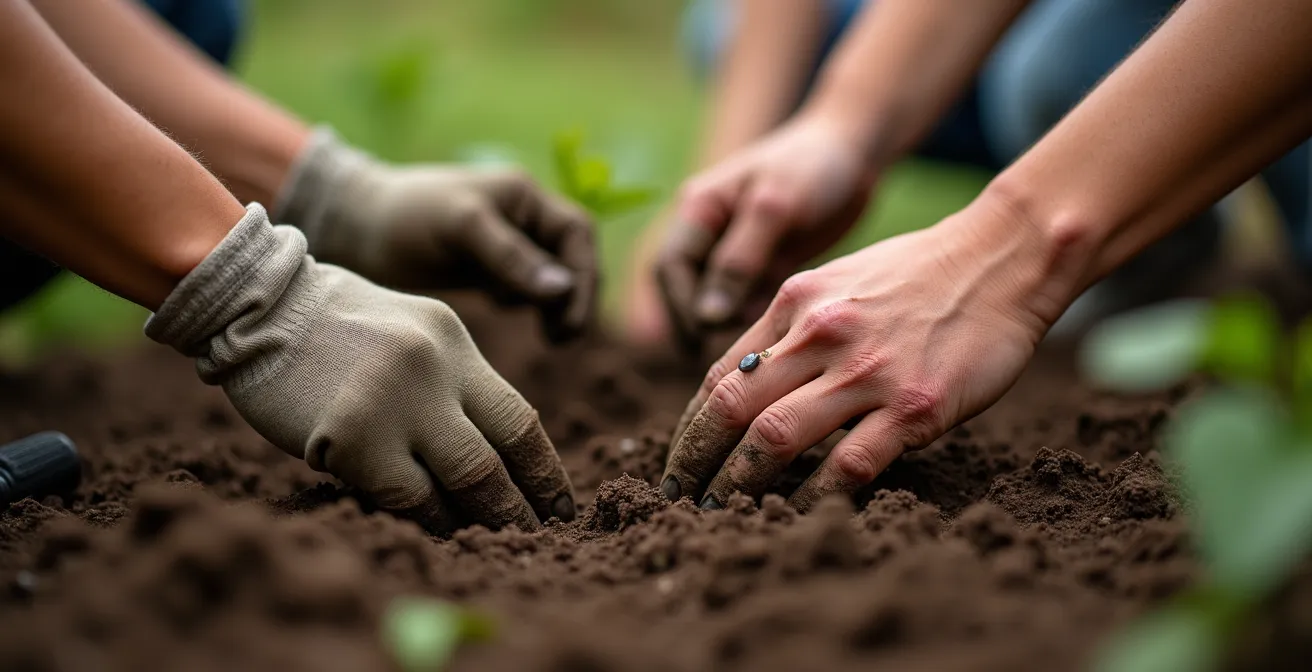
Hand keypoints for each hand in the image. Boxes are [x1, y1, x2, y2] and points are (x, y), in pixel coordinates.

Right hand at [148, 205, 575, 531]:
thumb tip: (493, 456)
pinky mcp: (353, 435)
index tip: (561, 504)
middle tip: (540, 537)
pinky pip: (409, 497)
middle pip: (503, 455)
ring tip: (499, 543)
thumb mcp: (409, 334)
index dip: (546, 471)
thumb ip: (450, 383)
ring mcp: (395, 401)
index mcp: (454, 343)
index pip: (521, 418)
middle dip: (525, 506)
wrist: (254, 306)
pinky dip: (431, 521)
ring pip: (468, 479)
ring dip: (487, 520)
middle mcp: (435, 369)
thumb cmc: (331, 330)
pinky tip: (441, 534)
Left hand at [275, 130, 596, 342]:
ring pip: (552, 279)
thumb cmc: (404, 218)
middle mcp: (522, 217)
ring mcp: (507, 244)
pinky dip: (528, 305)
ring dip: (556, 307)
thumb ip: (511, 257)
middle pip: (571, 259)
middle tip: (561, 338)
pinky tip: (505, 310)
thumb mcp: (461, 229)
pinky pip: (525, 290)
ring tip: (548, 338)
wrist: (353, 228)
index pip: (577, 233)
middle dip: (574, 298)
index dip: (584, 275)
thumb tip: (563, 289)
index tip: (570, 316)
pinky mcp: (488, 268)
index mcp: (523, 196)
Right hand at [656, 115, 876, 345]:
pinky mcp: (765, 267)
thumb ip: (739, 260)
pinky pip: (748, 304)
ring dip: (730, 327)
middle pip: (686, 291)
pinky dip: (756, 322)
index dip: (681, 306)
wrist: (856, 152)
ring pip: (717, 304)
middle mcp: (709, 233)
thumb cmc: (812, 166)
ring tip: (759, 346)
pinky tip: (780, 332)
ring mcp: (736, 252)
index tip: (705, 336)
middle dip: (701, 324)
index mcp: (698, 209)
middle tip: (729, 356)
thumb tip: (706, 316)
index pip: (670, 268)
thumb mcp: (774, 207)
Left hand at [659, 198, 1064, 511]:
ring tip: (722, 512)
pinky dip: (815, 496)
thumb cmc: (919, 274)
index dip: (690, 426)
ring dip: (739, 484)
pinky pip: (848, 465)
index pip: (720, 375)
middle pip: (731, 408)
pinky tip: (799, 515)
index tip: (681, 460)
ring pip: (774, 438)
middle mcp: (819, 335)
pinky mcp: (912, 407)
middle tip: (680, 498)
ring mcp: (866, 372)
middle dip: (695, 461)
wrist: (1002, 258)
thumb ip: (790, 327)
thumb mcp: (836, 281)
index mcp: (794, 303)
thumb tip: (747, 378)